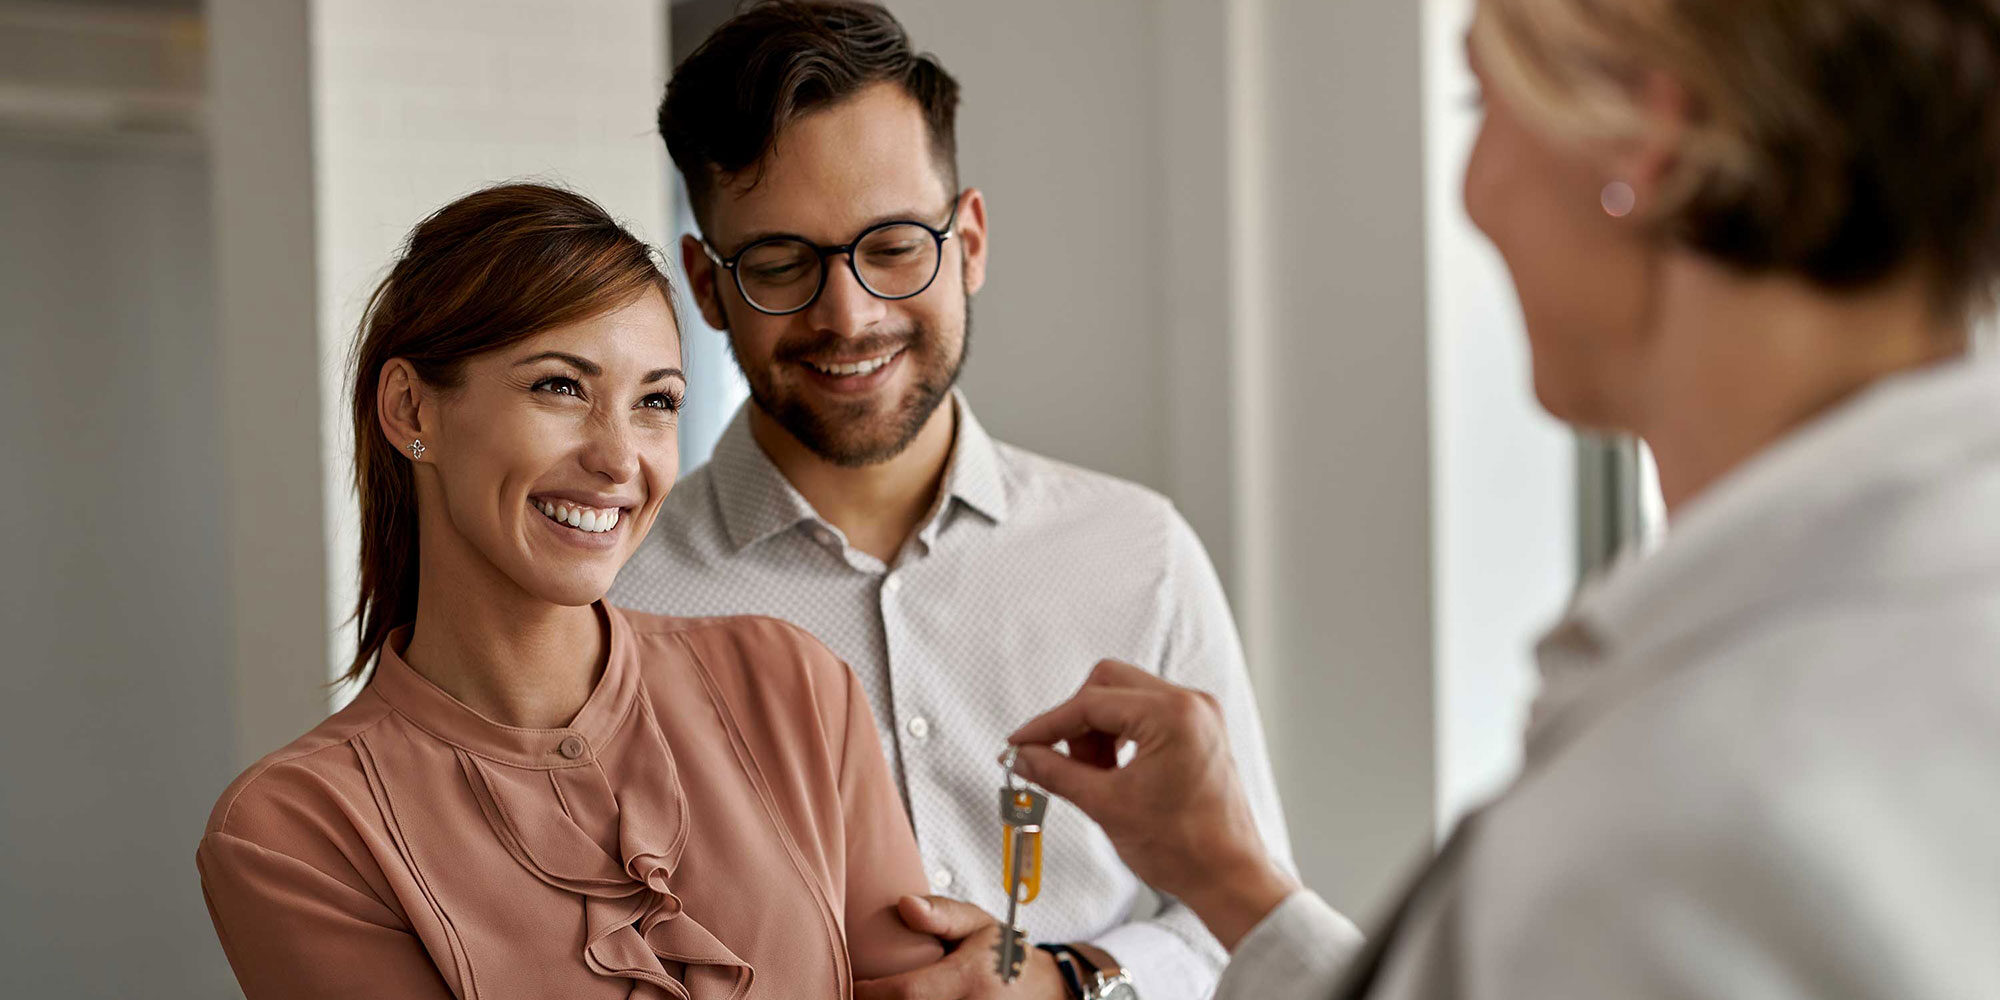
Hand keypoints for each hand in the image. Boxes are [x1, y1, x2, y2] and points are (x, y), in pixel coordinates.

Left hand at [854, 895, 1067, 999]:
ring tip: (880, 996)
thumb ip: (941, 914)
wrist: (1043, 990)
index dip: (870, 992)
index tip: (853, 984)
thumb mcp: (978, 925)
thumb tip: (904, 904)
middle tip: (858, 992)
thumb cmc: (1005, 956)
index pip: (906, 992)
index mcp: (969, 979)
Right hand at [1008, 659, 1299, 949]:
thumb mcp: (1106, 806)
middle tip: (1061, 763)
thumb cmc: (1182, 847)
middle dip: (1076, 722)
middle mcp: (1191, 703)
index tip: (1019, 743)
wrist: (1229, 877)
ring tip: (1094, 776)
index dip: (1048, 724)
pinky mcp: (1199, 728)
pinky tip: (1113, 771)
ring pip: (1125, 696)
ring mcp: (1199, 713)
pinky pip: (1146, 713)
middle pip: (1108, 684)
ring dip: (1098, 730)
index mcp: (1173, 714)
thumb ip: (1057, 773)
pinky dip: (1121, 735)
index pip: (1091, 703)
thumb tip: (1022, 756)